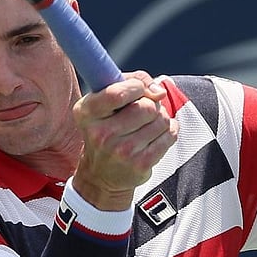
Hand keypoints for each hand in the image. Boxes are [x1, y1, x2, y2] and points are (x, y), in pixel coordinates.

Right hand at [71, 71, 177, 209]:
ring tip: (149, 123)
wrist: (101, 175)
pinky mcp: (140, 164)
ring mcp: (122, 152)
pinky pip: (170, 136)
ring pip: (162, 119)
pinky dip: (169, 130)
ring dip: (161, 117)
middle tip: (144, 110)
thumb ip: (131, 81)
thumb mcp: (105, 100)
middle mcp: (101, 134)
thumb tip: (159, 91)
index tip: (139, 90)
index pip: (118, 93)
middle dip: (151, 103)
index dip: (137, 87)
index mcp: (87, 112)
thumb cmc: (106, 128)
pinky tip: (157, 134)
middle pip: (146, 106)